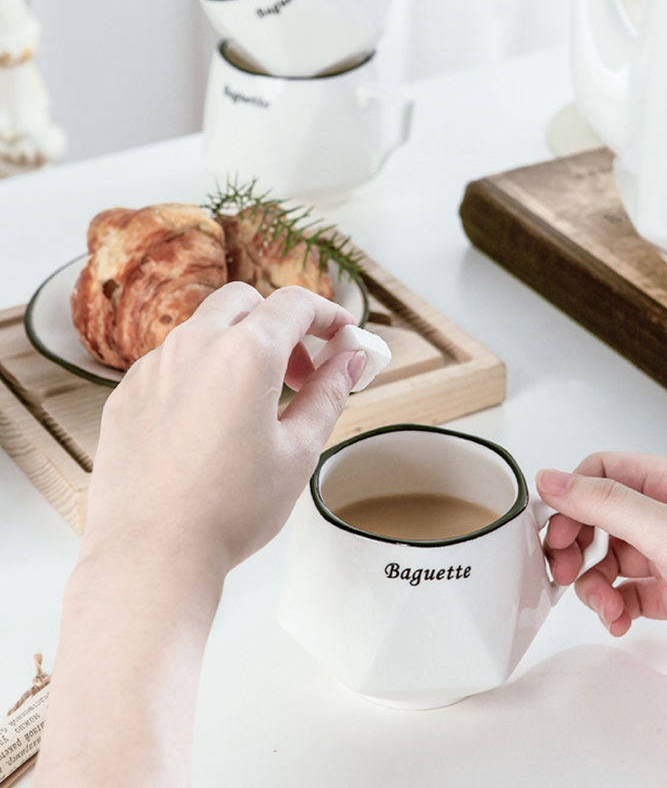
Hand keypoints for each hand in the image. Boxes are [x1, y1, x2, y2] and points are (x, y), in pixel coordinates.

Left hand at [83, 282, 365, 573]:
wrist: (152, 554)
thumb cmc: (227, 511)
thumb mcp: (298, 452)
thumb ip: (328, 395)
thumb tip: (349, 364)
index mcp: (245, 355)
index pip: (295, 305)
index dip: (328, 315)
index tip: (342, 335)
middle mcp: (194, 347)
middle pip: (246, 302)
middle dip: (282, 324)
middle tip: (302, 371)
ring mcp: (153, 368)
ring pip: (205, 329)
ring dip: (241, 346)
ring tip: (257, 402)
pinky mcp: (127, 394)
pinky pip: (172, 362)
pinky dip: (203, 371)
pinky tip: (212, 422)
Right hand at [536, 452, 666, 700]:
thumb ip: (606, 503)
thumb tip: (552, 478)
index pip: (604, 472)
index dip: (573, 498)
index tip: (555, 529)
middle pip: (602, 516)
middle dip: (578, 544)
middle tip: (565, 570)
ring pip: (610, 557)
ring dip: (595, 583)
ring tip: (604, 605)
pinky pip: (627, 591)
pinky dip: (615, 605)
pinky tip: (620, 619)